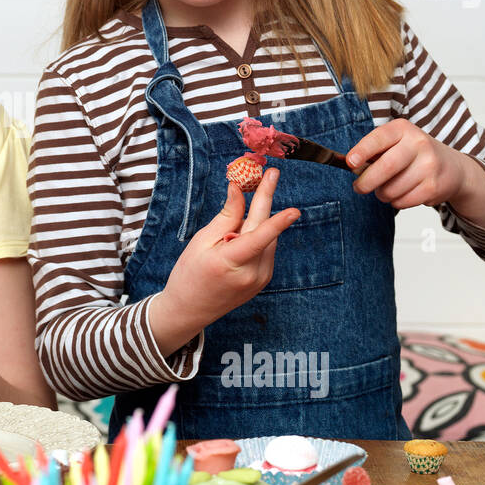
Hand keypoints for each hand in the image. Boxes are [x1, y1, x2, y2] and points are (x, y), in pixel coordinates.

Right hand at [148, 169, 299, 354]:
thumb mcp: (201, 242)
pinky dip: (255, 238)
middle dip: (266, 200)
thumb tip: (239, 190)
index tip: (295, 210)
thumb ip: (225, 216)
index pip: (258, 239)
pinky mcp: (264, 279)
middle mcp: (252, 273)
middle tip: (272, 174)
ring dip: (255, 223)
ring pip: (267, 238)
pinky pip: (265, 249)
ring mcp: (261, 278)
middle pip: (264, 229)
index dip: (277, 224)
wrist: (190, 310)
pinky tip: (237, 243)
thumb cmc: (189, 274)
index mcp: (231, 262)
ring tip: (229, 231)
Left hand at [347, 119, 465, 209]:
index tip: (350, 162)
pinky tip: (403, 192)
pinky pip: (402, 201)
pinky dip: (396, 202)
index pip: (379, 138)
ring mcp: (429, 166)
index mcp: (403, 129)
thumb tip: (350, 164)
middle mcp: (419, 144)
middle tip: (359, 187)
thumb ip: (374, 151)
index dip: (362, 151)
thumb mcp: (396, 143)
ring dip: (382, 194)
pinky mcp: (434, 187)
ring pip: (391, 189)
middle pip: (386, 167)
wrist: (453, 168)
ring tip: (386, 188)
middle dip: (366, 182)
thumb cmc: (414, 154)